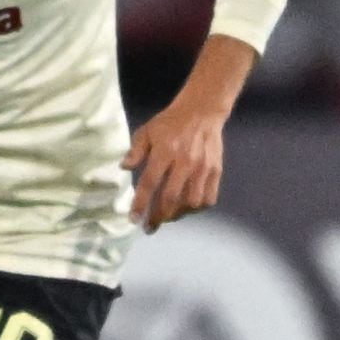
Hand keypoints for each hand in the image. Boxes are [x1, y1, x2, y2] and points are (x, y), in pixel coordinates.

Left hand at [123, 95, 229, 228]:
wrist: (201, 113)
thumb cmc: (169, 123)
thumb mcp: (146, 131)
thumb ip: (135, 151)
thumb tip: (123, 168)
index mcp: (165, 152)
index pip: (150, 183)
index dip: (141, 203)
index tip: (133, 219)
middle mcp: (185, 162)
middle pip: (171, 198)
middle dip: (158, 216)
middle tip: (149, 227)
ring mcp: (203, 168)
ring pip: (191, 202)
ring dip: (178, 214)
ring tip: (166, 217)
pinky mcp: (216, 171)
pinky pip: (209, 198)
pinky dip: (197, 208)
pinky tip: (186, 209)